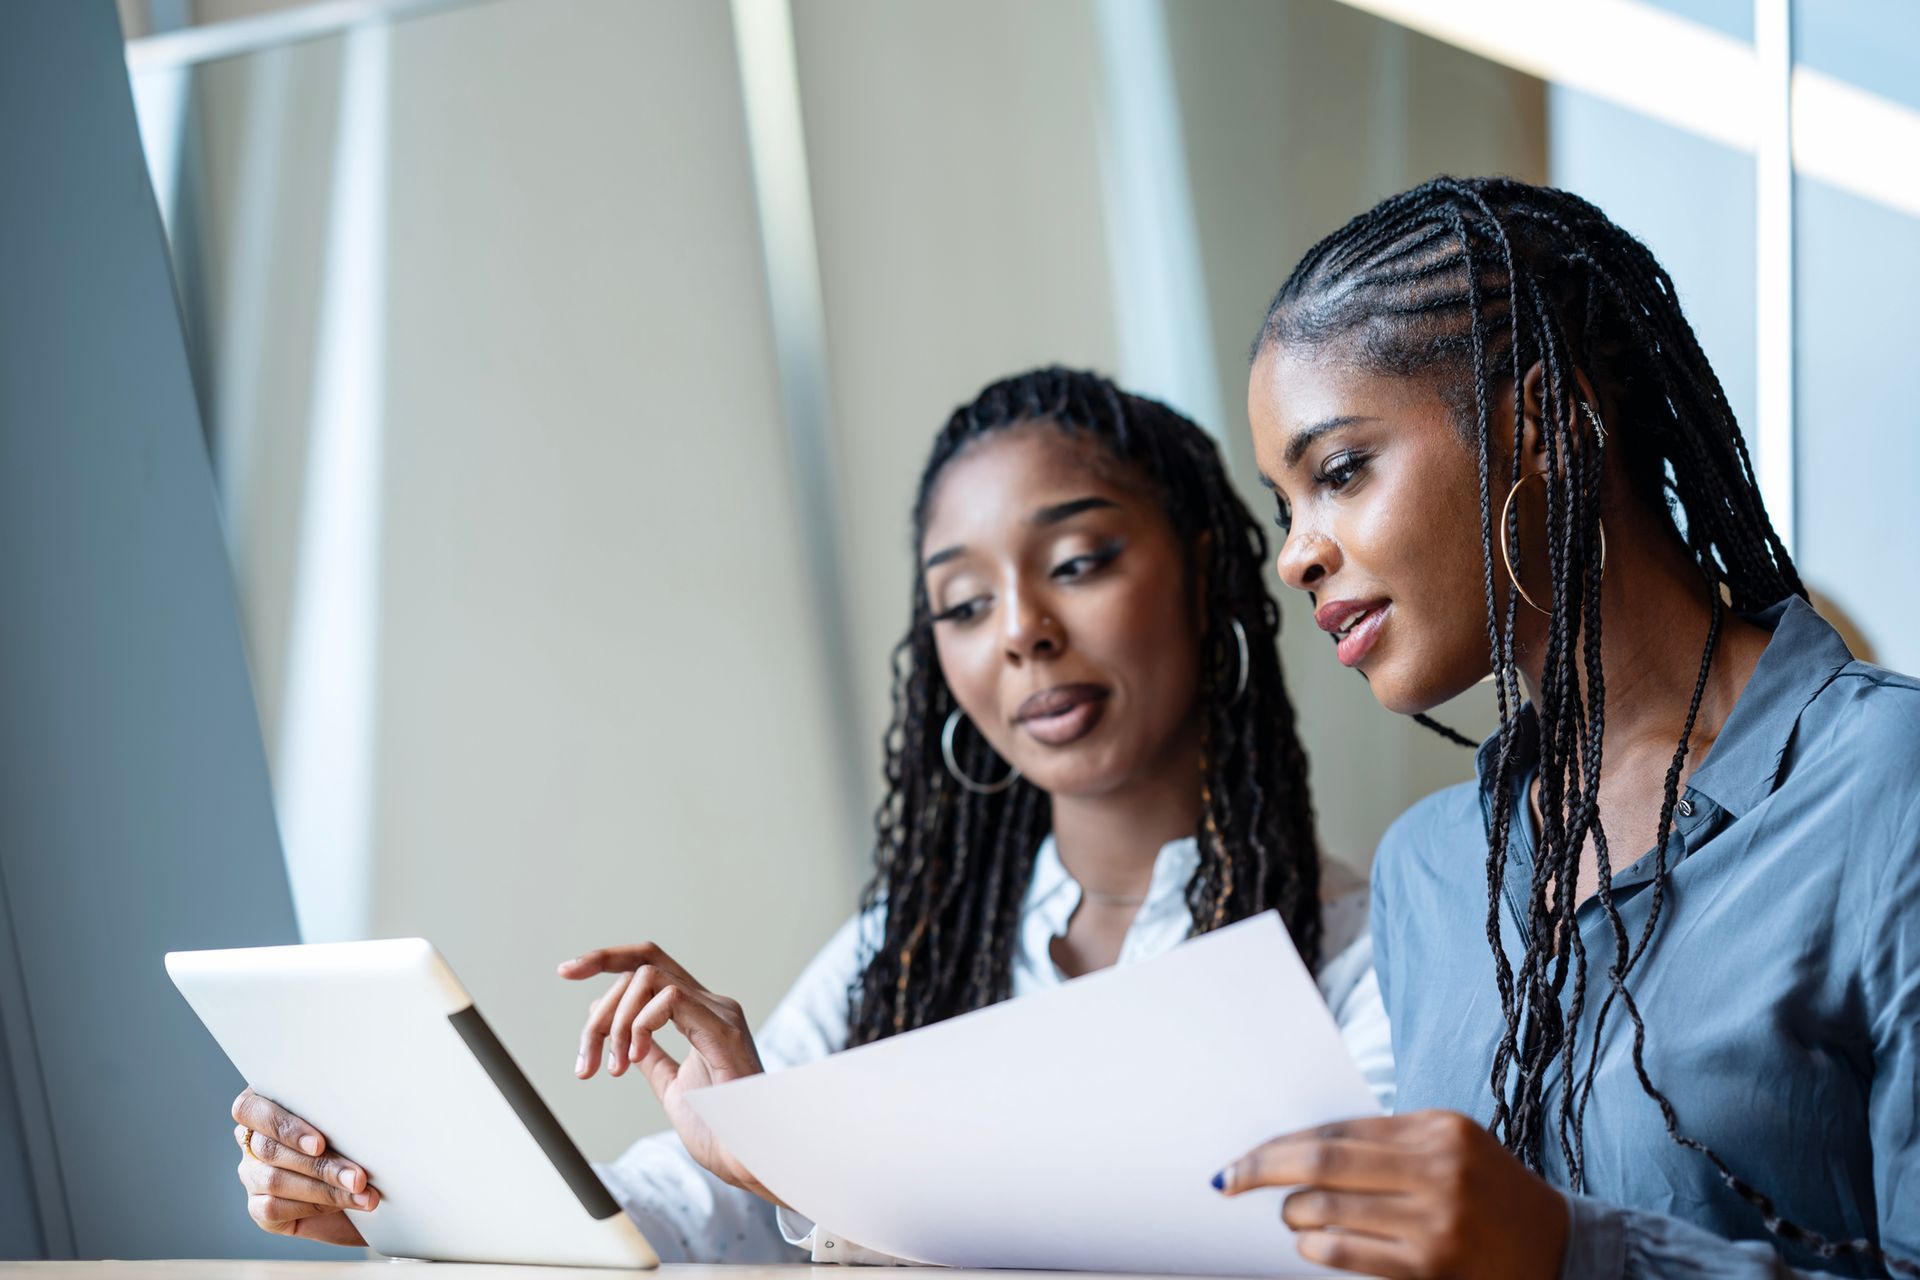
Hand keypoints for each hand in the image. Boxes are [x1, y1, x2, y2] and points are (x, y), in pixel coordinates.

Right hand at [230, 1089, 378, 1245]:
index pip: (249, 1109)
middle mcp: (252, 1139)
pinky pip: (273, 1208)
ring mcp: (252, 1174)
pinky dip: (314, 1205)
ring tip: (360, 1191)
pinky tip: (344, 1203)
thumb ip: (336, 1114)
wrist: (364, 1190)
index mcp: (266, 1104)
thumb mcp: (345, 1120)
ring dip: (324, 1188)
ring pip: (274, 1180)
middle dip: (320, 1165)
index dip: (284, 1128)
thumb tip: (359, 1115)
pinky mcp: (257, 1207)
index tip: (320, 1144)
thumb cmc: (353, 1139)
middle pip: (270, 1149)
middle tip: (358, 1177)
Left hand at [559, 943, 777, 1203]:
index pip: (650, 965)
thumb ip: (647, 1051)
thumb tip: (615, 1024)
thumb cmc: (719, 1129)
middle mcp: (713, 1004)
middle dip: (601, 999)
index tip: (565, 971)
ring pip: (649, 978)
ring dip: (615, 1021)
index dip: (605, 958)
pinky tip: (631, 1061)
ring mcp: (720, 1014)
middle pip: (643, 963)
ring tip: (613, 1067)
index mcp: (702, 1014)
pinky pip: (670, 1001)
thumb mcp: (670, 1084)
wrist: (749, 1158)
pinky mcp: (723, 1031)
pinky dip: (639, 1027)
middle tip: (586, 1058)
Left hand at [1217, 1110, 1569, 1279]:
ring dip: (1293, 1213)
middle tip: (1230, 1179)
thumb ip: (1387, 1144)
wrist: (1562, 1251)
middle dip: (1265, 1169)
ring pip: (1329, 1208)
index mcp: (1439, 1129)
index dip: (1283, 1141)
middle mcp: (1439, 1169)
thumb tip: (1299, 1149)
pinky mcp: (1432, 1266)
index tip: (1246, 1154)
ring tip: (1290, 1216)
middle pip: (1323, 1161)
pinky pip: (1349, 1252)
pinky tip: (1308, 1243)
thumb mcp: (1451, 1149)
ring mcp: (1436, 1220)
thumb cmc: (1491, 1194)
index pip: (1338, 1129)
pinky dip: (1316, 1246)